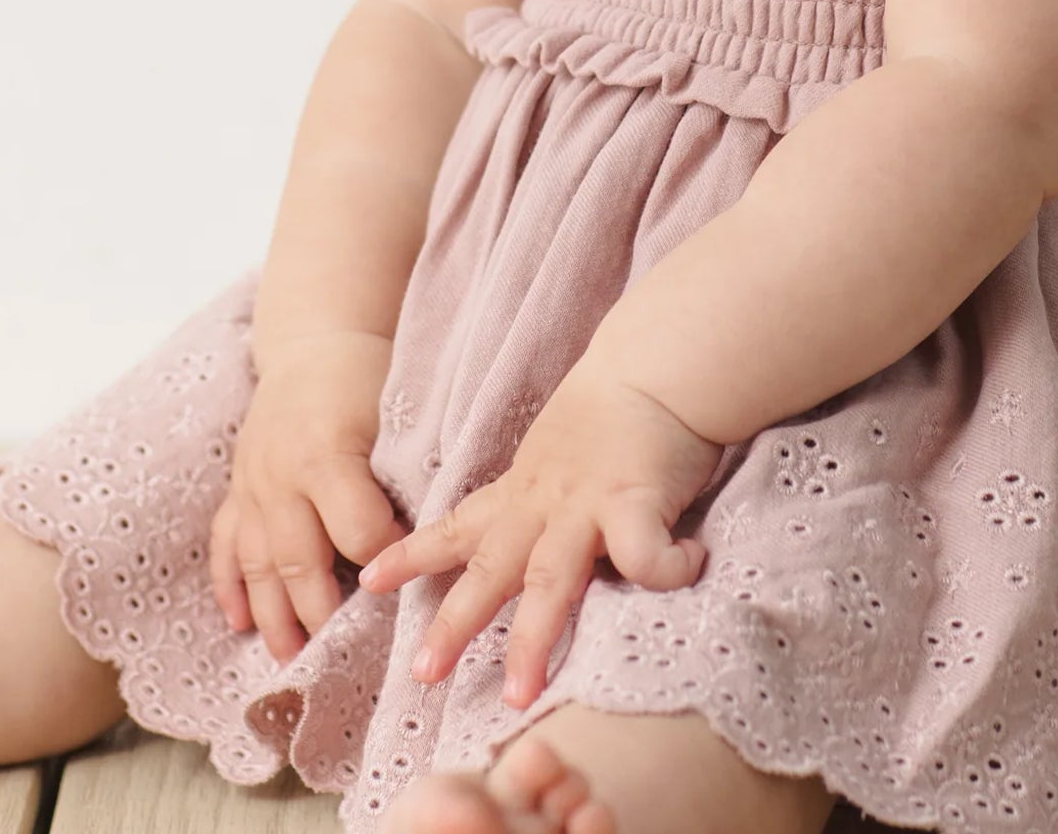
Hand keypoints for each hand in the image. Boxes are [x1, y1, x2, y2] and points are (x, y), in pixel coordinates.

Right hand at [211, 329, 410, 661]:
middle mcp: (279, 476)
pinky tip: (239, 622)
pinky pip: (226, 544)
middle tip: (342, 660)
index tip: (407, 591)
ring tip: (290, 662)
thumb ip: (401, 475)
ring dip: (273, 617)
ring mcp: (251, 484)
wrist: (314, 338)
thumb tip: (423, 541)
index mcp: (325, 456)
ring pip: (257, 565)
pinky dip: (230, 585)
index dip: (387, 565)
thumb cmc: (367, 376)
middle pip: (299, 563)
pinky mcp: (236, 486)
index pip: (359, 534)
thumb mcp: (394, 415)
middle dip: (321, 616)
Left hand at [354, 358, 724, 706]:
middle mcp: (546, 501)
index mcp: (524, 491)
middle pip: (491, 567)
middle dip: (455, 623)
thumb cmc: (614, 409)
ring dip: (532, 638)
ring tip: (518, 693)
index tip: (369, 583)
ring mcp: (587, 503)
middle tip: (423, 674)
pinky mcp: (636, 500)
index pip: (458, 526)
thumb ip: (542, 500)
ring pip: (550, 580)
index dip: (413, 556)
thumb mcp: (556, 455)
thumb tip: (532, 549)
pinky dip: (665, 570)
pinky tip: (688, 567)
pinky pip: (643, 554)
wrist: (655, 364)